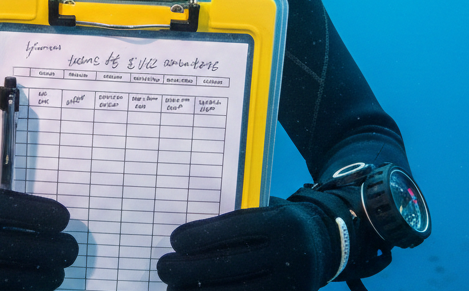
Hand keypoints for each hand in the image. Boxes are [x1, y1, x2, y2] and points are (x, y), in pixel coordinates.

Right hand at [0, 178, 77, 290]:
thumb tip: (42, 216)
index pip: (5, 210)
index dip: (40, 216)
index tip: (64, 219)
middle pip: (9, 250)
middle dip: (48, 252)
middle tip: (70, 250)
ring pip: (0, 281)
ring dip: (37, 280)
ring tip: (57, 274)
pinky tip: (32, 289)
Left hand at [157, 194, 347, 290]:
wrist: (328, 243)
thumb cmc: (282, 221)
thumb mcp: (265, 211)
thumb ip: (235, 225)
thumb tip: (188, 243)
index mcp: (280, 223)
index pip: (234, 231)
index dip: (201, 237)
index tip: (174, 241)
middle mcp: (287, 256)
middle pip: (230, 267)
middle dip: (190, 270)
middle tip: (164, 268)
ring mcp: (290, 285)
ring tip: (174, 290)